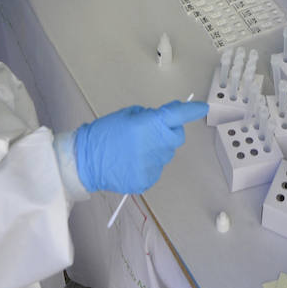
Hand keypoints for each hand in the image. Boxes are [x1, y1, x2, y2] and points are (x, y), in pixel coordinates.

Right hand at [74, 100, 208, 194]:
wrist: (85, 161)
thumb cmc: (102, 135)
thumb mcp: (126, 115)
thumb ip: (149, 116)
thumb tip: (164, 118)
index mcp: (148, 125)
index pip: (177, 116)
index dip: (191, 111)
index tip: (201, 108)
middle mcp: (154, 145)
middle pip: (176, 137)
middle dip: (170, 131)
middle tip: (152, 130)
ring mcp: (152, 165)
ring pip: (165, 154)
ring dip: (157, 148)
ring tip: (135, 148)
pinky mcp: (147, 179)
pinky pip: (156, 167)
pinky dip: (148, 163)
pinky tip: (132, 161)